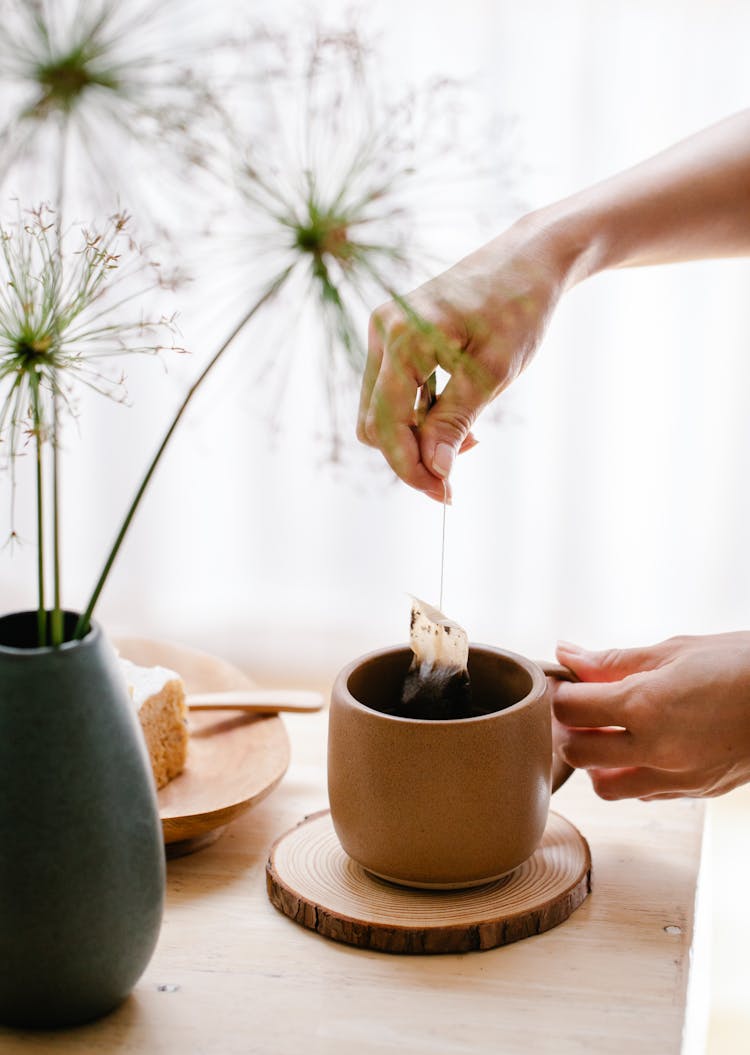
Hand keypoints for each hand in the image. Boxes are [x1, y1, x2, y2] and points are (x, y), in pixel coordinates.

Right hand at [357, 214, 572, 500]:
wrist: (528, 258)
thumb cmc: (518, 308)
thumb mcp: (493, 372)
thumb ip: (456, 420)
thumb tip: (433, 469)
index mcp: (403, 339)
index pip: (387, 425)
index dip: (411, 468)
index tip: (445, 495)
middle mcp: (382, 333)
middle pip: (374, 422)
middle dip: (411, 455)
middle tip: (458, 467)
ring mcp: (384, 332)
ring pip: (381, 410)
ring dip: (416, 436)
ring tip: (468, 439)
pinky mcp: (394, 336)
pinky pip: (393, 390)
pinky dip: (419, 414)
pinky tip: (456, 417)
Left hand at [552, 633, 749, 799]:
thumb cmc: (740, 664)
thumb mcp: (675, 651)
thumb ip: (615, 660)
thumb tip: (568, 654)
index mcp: (645, 705)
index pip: (571, 709)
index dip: (559, 693)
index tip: (565, 682)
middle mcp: (656, 748)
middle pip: (577, 752)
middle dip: (567, 729)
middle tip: (579, 708)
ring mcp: (677, 776)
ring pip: (605, 787)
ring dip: (595, 762)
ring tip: (608, 732)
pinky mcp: (696, 791)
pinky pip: (643, 794)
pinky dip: (629, 776)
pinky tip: (641, 749)